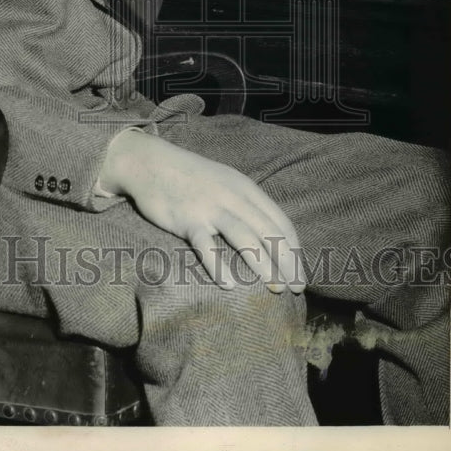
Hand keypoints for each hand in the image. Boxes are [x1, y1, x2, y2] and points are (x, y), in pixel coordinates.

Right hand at [99, 128, 305, 293]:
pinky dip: (218, 265)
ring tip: (276, 288)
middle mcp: (232, 196)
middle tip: (295, 288)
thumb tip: (266, 234)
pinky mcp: (187, 219)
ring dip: (263, 265)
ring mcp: (209, 207)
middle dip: (287, 262)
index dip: (294, 249)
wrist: (150, 162)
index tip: (300, 272)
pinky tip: (229, 284)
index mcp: (245, 187)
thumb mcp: (224, 182)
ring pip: (244, 237)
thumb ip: (244, 203)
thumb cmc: (189, 176)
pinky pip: (206, 245)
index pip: (280, 221)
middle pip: (268, 231)